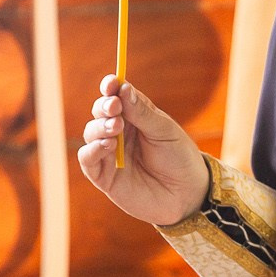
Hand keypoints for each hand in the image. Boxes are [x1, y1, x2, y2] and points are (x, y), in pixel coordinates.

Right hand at [77, 75, 210, 225]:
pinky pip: (87, 160)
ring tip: (115, 128)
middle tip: (114, 107)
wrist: (187, 195)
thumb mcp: (164, 131)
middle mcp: (119, 133)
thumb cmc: (179, 158)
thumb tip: (123, 88)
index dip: (111, 87)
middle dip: (104, 107)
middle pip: (100, 112)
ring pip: (91, 133)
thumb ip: (142, 113)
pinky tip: (106, 146)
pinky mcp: (104, 176)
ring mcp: (109, 154)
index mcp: (135, 117)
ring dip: (99, 127)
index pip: (117, 97)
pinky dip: (92, 150)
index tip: (111, 82)